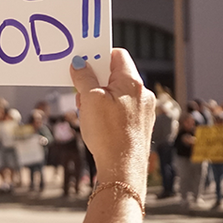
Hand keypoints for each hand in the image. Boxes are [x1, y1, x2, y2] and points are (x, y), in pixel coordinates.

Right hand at [69, 49, 154, 185]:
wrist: (123, 168)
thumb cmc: (108, 134)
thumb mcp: (90, 100)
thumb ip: (84, 78)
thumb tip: (79, 64)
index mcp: (132, 82)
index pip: (117, 55)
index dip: (98, 57)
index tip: (83, 65)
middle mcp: (142, 93)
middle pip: (115, 75)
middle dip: (95, 81)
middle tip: (81, 94)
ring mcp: (143, 109)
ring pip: (117, 92)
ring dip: (99, 97)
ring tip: (89, 113)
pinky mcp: (140, 123)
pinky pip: (121, 108)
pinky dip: (107, 110)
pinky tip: (99, 124)